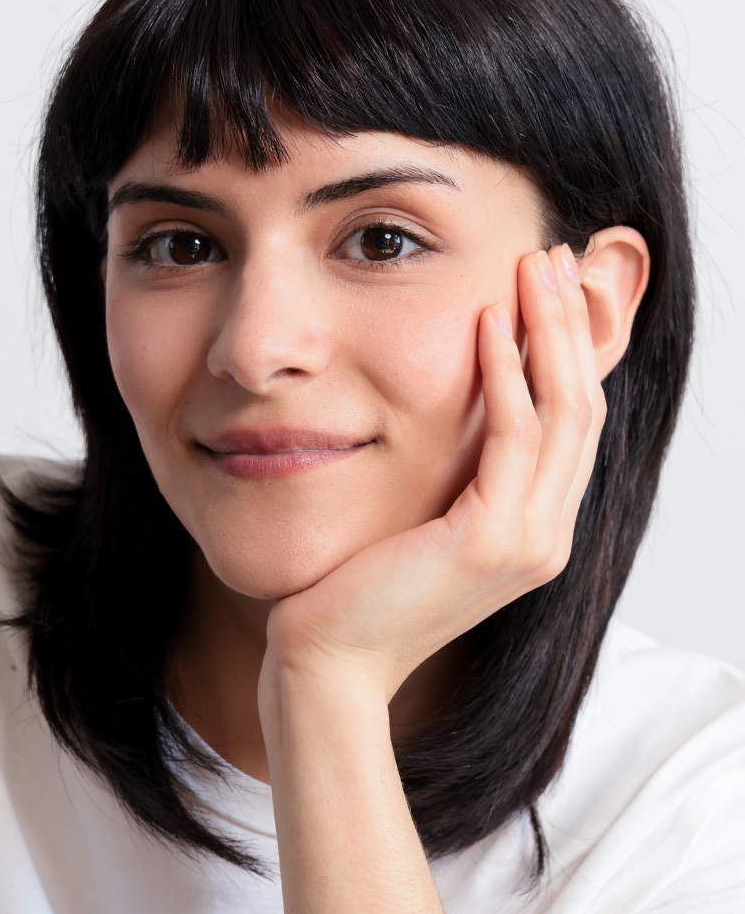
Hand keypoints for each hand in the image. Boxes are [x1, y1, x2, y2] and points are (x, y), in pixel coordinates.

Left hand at [262, 243, 606, 704]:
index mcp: (535, 525)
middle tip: (550, 255)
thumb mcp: (422, 512)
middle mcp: (548, 534)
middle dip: (572, 324)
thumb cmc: (360, 584)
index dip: (569, 346)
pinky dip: (508, 374)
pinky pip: (515, 438)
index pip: (572, 420)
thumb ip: (456, 466)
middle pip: (583, 406)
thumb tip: (459, 401)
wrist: (329, 658)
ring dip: (551, 331)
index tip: (546, 283)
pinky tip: (487, 321)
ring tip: (532, 266)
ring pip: (564, 413)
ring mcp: (530, 541)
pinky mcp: (493, 542)